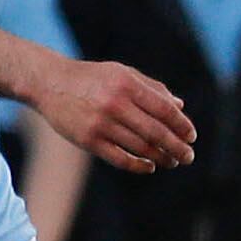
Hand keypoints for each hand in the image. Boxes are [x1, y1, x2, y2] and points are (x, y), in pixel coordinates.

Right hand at [33, 57, 194, 173]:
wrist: (49, 82)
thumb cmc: (92, 77)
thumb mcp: (123, 73)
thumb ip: (153, 88)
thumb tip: (180, 107)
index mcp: (127, 85)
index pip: (164, 110)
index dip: (182, 125)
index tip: (191, 136)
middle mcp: (114, 103)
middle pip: (156, 132)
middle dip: (177, 147)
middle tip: (188, 156)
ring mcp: (100, 123)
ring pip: (140, 147)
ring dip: (161, 157)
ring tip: (172, 162)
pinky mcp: (87, 140)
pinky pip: (119, 158)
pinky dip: (138, 165)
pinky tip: (150, 167)